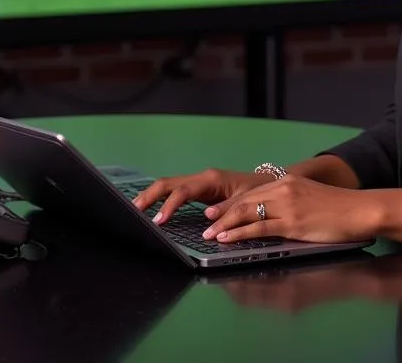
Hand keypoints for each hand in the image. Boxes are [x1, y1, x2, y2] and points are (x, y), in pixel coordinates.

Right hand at [132, 168, 273, 225]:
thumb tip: (207, 221)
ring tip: (134, 211)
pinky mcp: (199, 190)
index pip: (182, 191)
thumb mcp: (246, 203)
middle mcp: (202, 178)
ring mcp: (199, 183)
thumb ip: (228, 212)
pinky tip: (151, 209)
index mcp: (211, 180)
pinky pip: (175, 192)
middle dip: (149, 196)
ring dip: (151, 196)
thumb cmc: (259, 192)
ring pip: (168, 185)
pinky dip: (160, 199)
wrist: (269, 184)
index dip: (168, 206)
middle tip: (133, 212)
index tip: (158, 222)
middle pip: (168, 183)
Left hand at [202, 174, 376, 244]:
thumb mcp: (309, 197)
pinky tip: (227, 239)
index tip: (215, 210)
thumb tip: (272, 214)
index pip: (251, 192)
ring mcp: (287, 206)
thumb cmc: (338, 208)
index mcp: (287, 181)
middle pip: (244, 200)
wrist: (359, 209)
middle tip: (205, 223)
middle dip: (222, 213)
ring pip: (247, 213)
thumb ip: (290, 201)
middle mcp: (284, 189)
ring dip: (225, 225)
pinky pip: (260, 228)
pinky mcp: (293, 223)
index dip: (231, 203)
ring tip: (210, 235)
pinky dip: (240, 234)